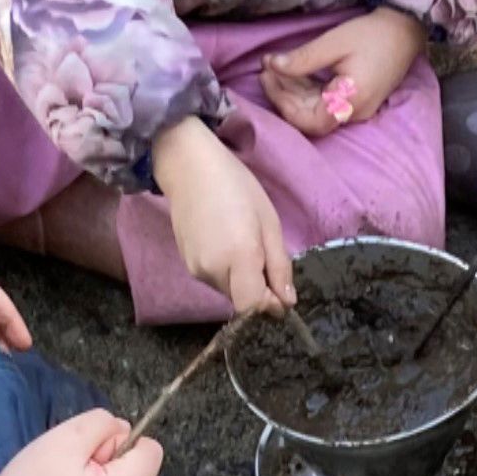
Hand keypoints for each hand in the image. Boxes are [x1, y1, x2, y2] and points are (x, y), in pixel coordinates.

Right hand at [154, 115, 297, 312]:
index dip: (271, 306)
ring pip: (231, 292)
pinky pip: (217, 281)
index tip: (281, 289)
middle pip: (244, 302)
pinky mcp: (188, 266)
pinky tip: (228, 244)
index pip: (254, 307)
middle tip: (266, 258)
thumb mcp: (269, 222)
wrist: (188, 167)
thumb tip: (288, 303)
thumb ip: (280, 266)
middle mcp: (214, 271)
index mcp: (239, 257)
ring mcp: (197, 270)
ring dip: (244, 281)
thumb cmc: (236, 186)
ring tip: (245, 245)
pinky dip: (229, 273)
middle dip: (260, 291)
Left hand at [257, 8, 427, 141]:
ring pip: (316, 111)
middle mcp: (355, 113)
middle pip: (310, 117)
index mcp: (350, 101)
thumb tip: (272, 66)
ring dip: (294, 92)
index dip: (282, 103)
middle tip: (266, 69)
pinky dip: (308, 90)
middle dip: (284, 95)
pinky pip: (326, 103)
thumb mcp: (334, 42)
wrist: (405, 29)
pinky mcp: (357, 101)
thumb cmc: (373, 34)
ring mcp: (357, 109)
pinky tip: (294, 72)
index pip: (308, 121)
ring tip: (276, 68)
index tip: (267, 77)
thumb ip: (303, 59)